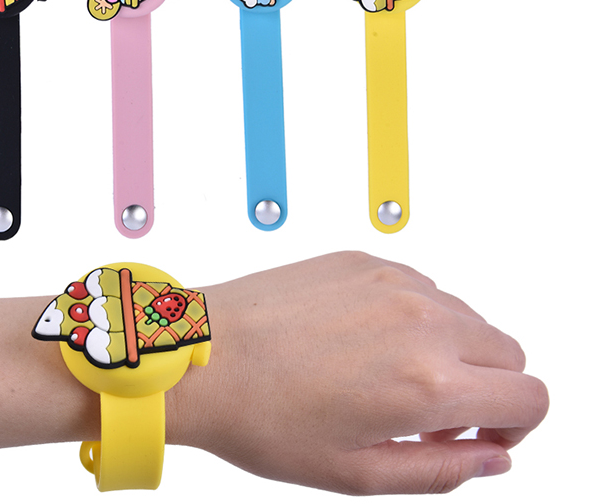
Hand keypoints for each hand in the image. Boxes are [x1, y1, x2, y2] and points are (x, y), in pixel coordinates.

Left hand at [168, 251, 547, 494]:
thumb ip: (441, 471)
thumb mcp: (357, 473)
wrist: (204, 356)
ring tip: (391, 377)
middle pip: (507, 350)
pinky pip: (419, 286)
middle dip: (488, 387)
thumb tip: (491, 457)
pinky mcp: (362, 259)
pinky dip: (414, 315)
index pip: (528, 396)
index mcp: (427, 381)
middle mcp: (420, 319)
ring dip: (451, 348)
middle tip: (434, 414)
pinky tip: (364, 340)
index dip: (517, 426)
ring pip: (464, 315)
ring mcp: (391, 280)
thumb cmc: (264, 417)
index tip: (482, 435)